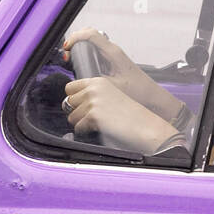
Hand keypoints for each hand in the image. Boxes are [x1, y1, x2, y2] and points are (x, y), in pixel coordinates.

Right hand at [63, 28, 185, 120]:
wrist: (150, 95)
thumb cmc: (137, 91)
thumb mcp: (114, 87)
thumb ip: (97, 81)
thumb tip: (80, 79)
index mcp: (113, 53)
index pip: (91, 34)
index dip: (76, 38)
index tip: (67, 48)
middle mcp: (113, 50)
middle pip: (89, 34)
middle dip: (75, 40)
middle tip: (67, 53)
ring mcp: (112, 53)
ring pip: (92, 41)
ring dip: (79, 46)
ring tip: (71, 57)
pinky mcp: (112, 59)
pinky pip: (95, 49)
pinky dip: (85, 52)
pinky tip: (80, 62)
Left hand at [63, 77, 182, 153]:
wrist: (145, 127)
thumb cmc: (131, 115)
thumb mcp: (112, 95)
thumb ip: (93, 94)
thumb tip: (70, 101)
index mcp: (99, 81)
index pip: (70, 87)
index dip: (75, 99)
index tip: (84, 106)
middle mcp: (94, 89)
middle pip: (68, 102)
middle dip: (77, 112)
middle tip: (95, 117)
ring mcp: (92, 102)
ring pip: (71, 117)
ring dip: (82, 123)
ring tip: (100, 123)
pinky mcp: (93, 116)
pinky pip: (78, 128)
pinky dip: (86, 132)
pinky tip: (101, 129)